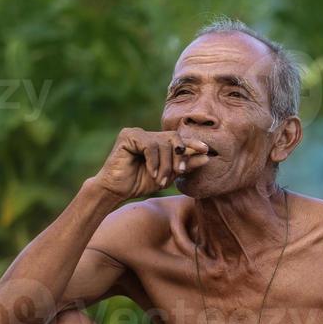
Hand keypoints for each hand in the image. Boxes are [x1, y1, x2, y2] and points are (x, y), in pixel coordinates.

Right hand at [87, 128, 211, 201]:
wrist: (116, 190)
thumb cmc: (139, 183)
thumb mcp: (167, 176)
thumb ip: (184, 166)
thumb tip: (206, 157)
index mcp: (157, 142)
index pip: (178, 139)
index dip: (192, 143)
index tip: (206, 150)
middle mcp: (148, 134)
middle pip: (173, 138)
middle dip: (179, 156)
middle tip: (180, 171)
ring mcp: (137, 133)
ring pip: (163, 143)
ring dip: (165, 165)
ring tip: (161, 180)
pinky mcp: (128, 135)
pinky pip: (150, 146)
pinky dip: (154, 162)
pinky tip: (152, 173)